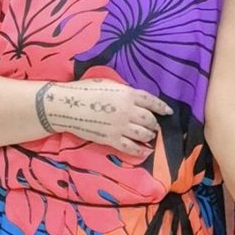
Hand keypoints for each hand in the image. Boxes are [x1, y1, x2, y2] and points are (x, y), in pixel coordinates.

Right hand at [42, 79, 172, 157]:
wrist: (66, 106)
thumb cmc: (85, 90)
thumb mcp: (109, 83)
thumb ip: (124, 91)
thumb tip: (135, 98)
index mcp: (128, 94)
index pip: (152, 101)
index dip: (162, 107)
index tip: (168, 112)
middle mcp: (128, 111)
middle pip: (149, 119)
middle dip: (155, 123)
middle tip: (155, 125)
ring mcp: (120, 126)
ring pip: (143, 134)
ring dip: (149, 135)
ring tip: (150, 136)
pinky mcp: (111, 139)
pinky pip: (130, 147)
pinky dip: (139, 150)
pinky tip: (144, 151)